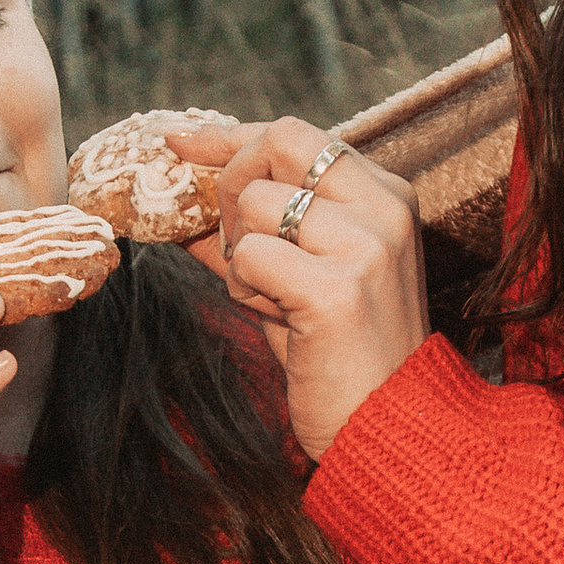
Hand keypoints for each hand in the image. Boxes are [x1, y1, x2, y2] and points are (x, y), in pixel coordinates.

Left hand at [173, 116, 428, 463]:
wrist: (386, 430)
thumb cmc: (337, 355)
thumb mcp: (294, 275)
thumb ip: (247, 230)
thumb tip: (178, 197)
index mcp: (385, 196)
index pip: (296, 134)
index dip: (229, 138)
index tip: (178, 142)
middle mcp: (385, 209)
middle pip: (276, 145)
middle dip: (229, 188)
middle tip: (235, 246)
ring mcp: (366, 247)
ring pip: (253, 203)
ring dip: (240, 257)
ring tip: (273, 300)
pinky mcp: (336, 290)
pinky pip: (249, 257)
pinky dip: (245, 290)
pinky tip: (278, 320)